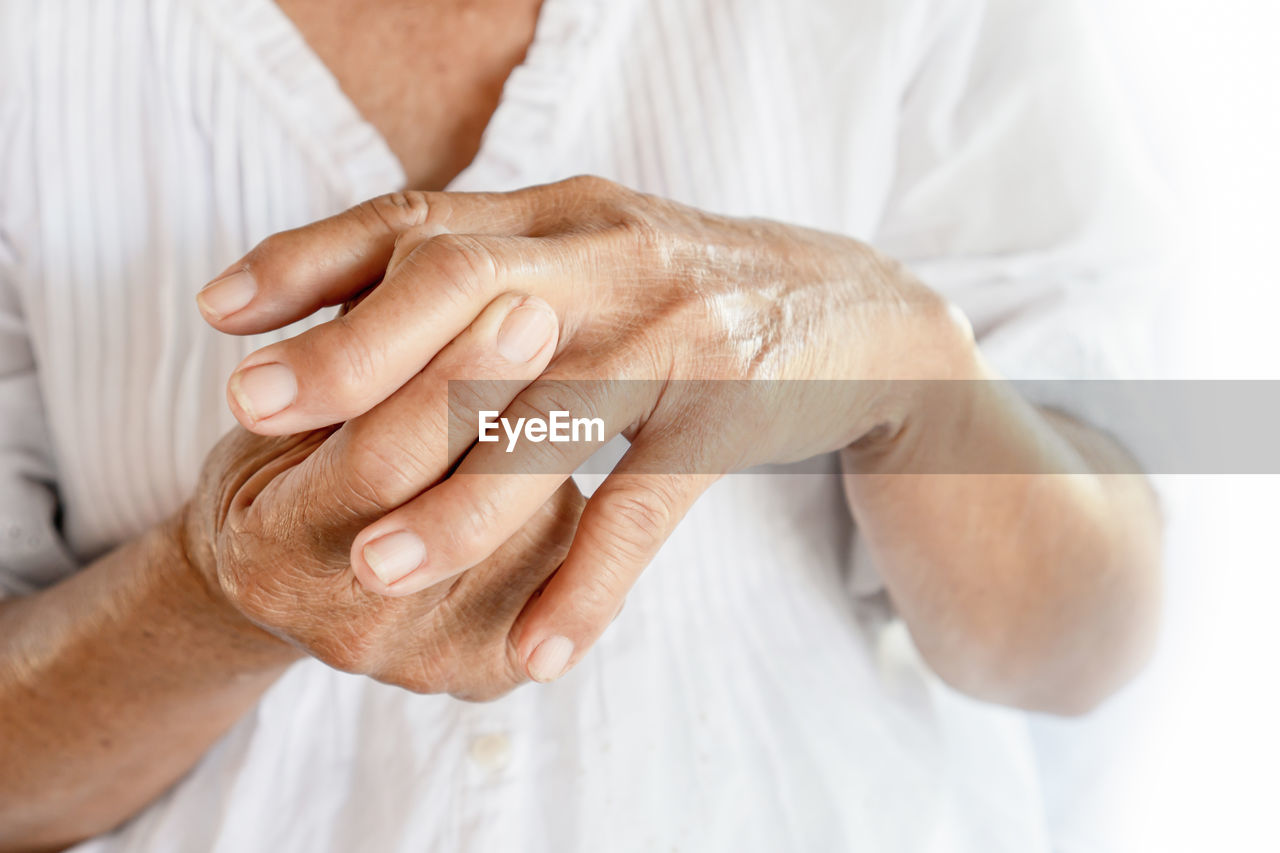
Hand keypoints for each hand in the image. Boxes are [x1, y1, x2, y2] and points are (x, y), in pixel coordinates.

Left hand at [197, 176, 974, 681]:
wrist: (856, 312)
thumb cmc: (689, 293)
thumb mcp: (591, 253)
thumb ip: (491, 267)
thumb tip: (348, 307)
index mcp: (562, 215)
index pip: (417, 219)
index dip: (310, 258)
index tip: (220, 314)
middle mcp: (610, 258)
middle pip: (461, 290)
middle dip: (352, 355)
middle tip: (255, 416)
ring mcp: (673, 333)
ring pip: (546, 418)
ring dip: (456, 502)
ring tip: (373, 568)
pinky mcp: (728, 413)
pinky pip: (645, 509)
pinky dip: (588, 584)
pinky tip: (537, 653)